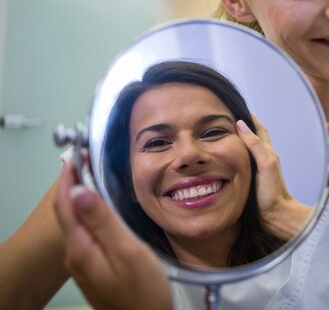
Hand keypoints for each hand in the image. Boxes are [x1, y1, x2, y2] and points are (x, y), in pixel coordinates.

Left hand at [54, 159, 172, 309]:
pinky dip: (89, 214)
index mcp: (81, 248)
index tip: (77, 155)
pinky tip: (103, 210)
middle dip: (72, 184)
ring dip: (80, 198)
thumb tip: (80, 191)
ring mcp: (85, 264)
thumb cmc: (143, 293)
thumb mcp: (127, 252)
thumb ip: (103, 222)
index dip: (69, 177)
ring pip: (76, 223)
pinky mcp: (96, 268)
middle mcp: (77, 255)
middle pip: (67, 212)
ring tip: (93, 178)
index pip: (66, 204)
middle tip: (85, 160)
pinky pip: (86, 234)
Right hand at [236, 116, 310, 239]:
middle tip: (224, 118)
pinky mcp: (251, 180)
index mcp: (267, 151)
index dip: (248, 116)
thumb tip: (241, 125)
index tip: (235, 106)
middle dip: (240, 125)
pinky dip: (234, 156)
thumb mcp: (265, 164)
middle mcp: (263, 158)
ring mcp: (257, 169)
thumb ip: (255, 145)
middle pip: (251, 136)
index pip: (257, 127)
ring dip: (236, 141)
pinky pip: (241, 162)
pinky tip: (225, 159)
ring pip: (246, 149)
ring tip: (220, 135)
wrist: (276, 216)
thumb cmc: (273, 192)